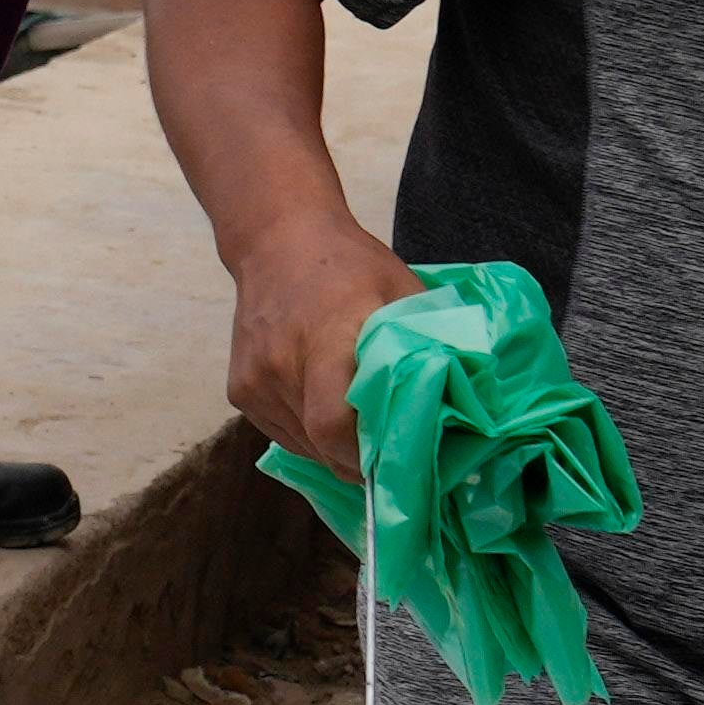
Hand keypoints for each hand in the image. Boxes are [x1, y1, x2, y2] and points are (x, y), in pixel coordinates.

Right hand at [218, 203, 403, 467]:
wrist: (278, 241)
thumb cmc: (350, 266)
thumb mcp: (401, 291)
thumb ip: (428, 343)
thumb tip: (463, 400)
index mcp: (325, 337)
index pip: (333, 424)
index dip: (365, 455)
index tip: (396, 463)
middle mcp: (281, 364)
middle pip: (319, 444)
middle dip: (358, 461)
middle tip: (389, 460)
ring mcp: (254, 381)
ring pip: (302, 446)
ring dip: (333, 450)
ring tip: (359, 432)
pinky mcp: (239, 392)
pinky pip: (282, 433)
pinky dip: (309, 436)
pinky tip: (326, 409)